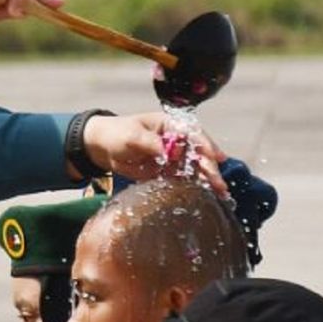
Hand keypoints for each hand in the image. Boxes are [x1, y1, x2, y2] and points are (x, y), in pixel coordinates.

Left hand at [78, 113, 229, 197]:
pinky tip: (205, 196)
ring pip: (194, 168)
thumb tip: (171, 152)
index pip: (194, 134)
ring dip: (207, 180)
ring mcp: (173, 157)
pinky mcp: (167, 171)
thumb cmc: (117, 133)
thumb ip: (152, 143)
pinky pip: (183, 179)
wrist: (102, 148)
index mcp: (171, 125)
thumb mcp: (133, 135)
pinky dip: (194, 187)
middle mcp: (176, 140)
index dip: (207, 145)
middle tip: (219, 183)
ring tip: (219, 194)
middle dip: (210, 168)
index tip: (217, 158)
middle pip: (198, 153)